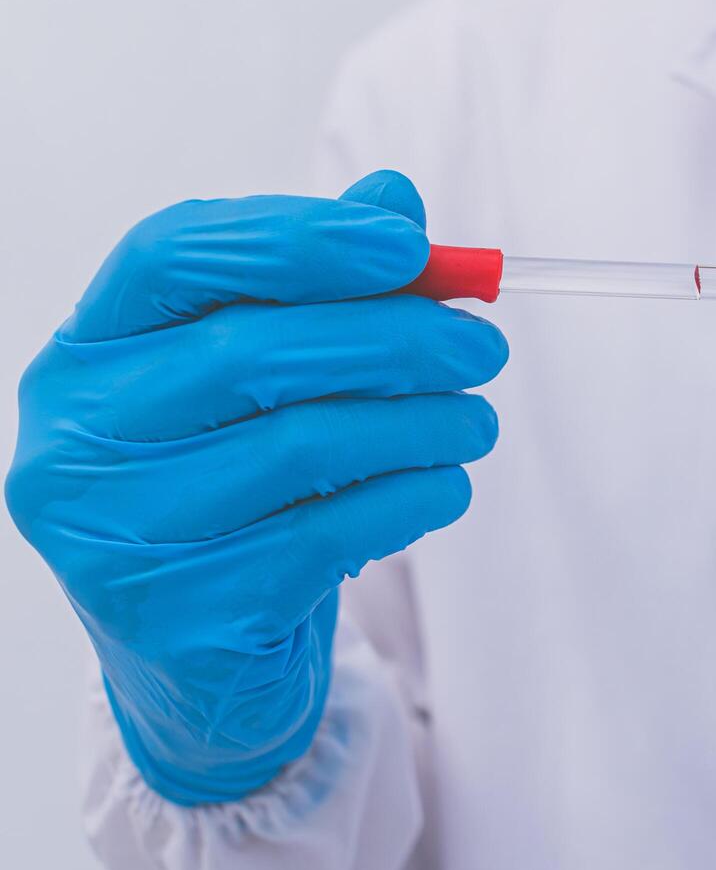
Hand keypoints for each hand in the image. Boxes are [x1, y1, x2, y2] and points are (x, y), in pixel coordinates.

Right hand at [6, 171, 507, 804]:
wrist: (200, 670)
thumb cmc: (235, 503)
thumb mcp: (262, 395)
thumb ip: (319, 293)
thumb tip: (393, 199)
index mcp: (87, 355)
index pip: (172, 255)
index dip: (297, 238)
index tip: (409, 245)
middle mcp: (78, 439)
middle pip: (252, 351)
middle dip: (394, 340)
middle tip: (482, 350)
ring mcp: (117, 535)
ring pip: (302, 446)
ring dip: (420, 426)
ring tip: (477, 424)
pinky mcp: (182, 617)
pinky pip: (326, 535)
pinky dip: (410, 501)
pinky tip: (448, 490)